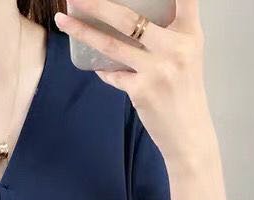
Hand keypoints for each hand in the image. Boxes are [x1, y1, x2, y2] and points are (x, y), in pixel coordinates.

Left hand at [55, 0, 218, 169]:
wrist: (189, 133)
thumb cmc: (185, 92)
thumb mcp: (187, 55)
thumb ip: (168, 34)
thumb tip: (133, 20)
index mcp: (190, 33)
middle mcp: (174, 47)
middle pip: (128, 17)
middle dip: (97, 4)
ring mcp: (156, 69)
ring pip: (111, 44)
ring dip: (82, 31)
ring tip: (63, 20)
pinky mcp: (141, 90)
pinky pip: (112, 74)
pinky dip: (104, 70)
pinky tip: (97, 67)